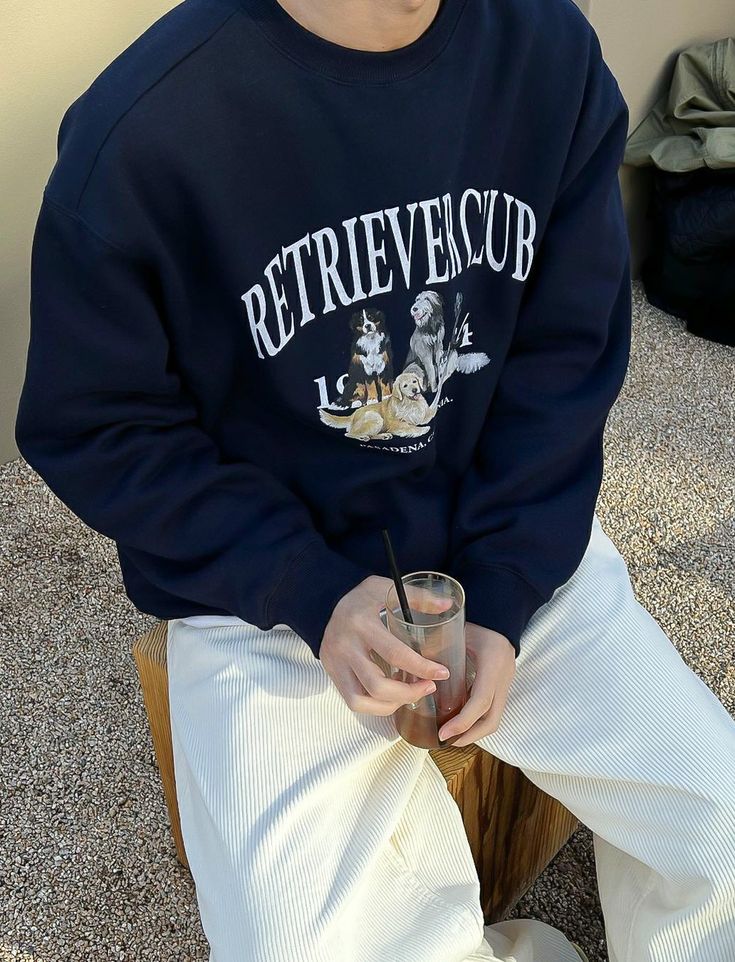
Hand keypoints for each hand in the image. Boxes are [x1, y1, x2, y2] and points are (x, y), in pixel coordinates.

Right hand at [320, 575, 452, 715]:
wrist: (325, 602)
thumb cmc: (361, 598)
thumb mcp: (386, 588)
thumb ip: (418, 597)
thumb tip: (447, 604)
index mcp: (362, 624)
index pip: (395, 653)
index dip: (421, 667)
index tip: (442, 673)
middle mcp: (346, 647)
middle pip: (377, 686)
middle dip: (409, 694)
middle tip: (429, 687)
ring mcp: (336, 664)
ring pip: (361, 701)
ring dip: (391, 704)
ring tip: (411, 695)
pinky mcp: (333, 674)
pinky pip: (353, 701)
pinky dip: (375, 706)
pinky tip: (392, 696)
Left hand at [438, 623, 515, 745]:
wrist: (501, 616)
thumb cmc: (476, 623)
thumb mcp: (456, 633)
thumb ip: (436, 650)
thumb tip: (409, 668)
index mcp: (492, 663)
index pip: (481, 701)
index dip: (463, 721)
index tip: (444, 733)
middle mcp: (504, 677)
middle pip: (492, 719)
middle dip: (469, 735)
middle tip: (446, 741)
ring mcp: (506, 683)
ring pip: (495, 718)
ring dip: (474, 732)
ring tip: (451, 736)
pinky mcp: (504, 686)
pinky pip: (493, 711)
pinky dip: (477, 721)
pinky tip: (460, 722)